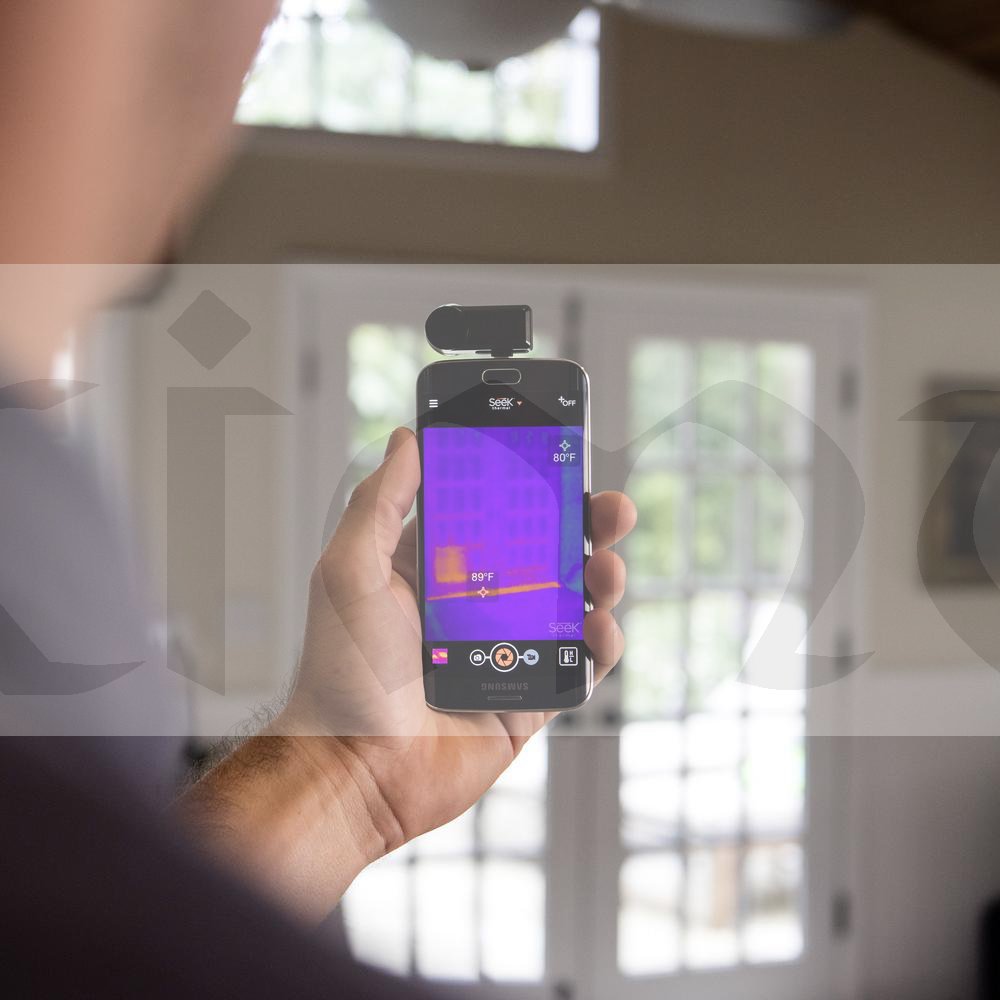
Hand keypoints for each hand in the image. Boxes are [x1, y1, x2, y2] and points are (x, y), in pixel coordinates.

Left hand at [177, 427, 634, 920]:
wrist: (356, 769)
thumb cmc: (342, 672)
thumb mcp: (349, 571)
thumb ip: (380, 503)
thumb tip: (407, 439)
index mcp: (438, 568)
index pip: (497, 513)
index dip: (532, 485)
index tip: (561, 456)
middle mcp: (478, 603)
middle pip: (548, 553)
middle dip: (586, 526)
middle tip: (612, 510)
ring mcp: (508, 649)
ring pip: (574, 603)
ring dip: (602, 579)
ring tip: (605, 570)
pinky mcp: (528, 696)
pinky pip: (579, 665)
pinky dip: (602, 645)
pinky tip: (599, 630)